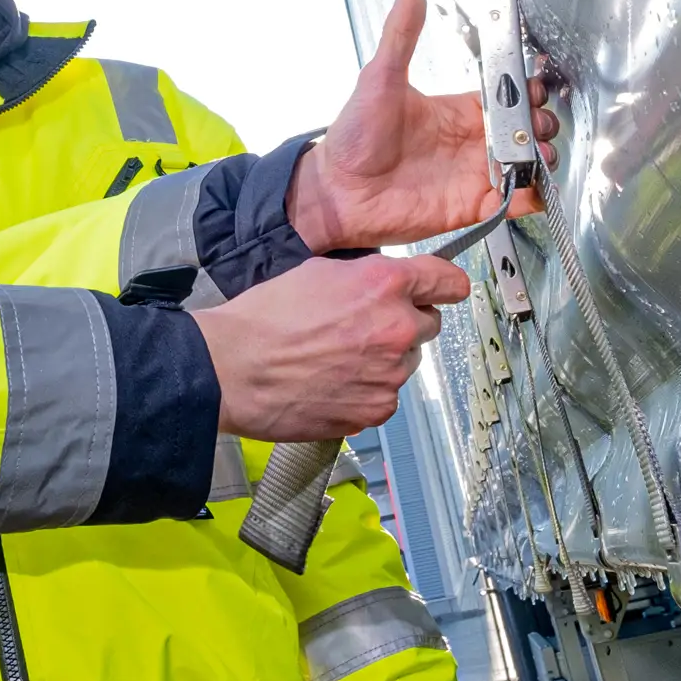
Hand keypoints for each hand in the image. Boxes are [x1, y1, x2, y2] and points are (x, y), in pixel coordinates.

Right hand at [190, 253, 469, 439]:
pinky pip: (386, 395)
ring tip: (339, 357)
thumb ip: (364, 275)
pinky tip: (333, 381)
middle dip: (405, 322)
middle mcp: (397, 328)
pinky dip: (368, 390)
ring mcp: (390, 374)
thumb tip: (382, 282)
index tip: (443, 290)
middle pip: (430, 324)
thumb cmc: (263, 320)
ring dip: (385, 358)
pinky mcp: (376, 409)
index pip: (447, 281)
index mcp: (385, 285)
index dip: (444, 285)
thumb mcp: (317, 271)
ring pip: (407, 362)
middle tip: (365, 326)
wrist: (232, 370)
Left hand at [286, 0, 560, 251]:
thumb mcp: (380, 76)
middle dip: (542, 123)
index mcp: (455, 111)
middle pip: (525, 129)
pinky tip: (529, 184)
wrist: (337, 192)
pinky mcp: (474, 206)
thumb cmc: (353, 138)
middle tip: (535, 123)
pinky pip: (515, 201)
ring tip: (537, 152)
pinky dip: (531, 194)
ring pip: (528, 163)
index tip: (532, 87)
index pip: (507, 96)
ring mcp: (474, 174)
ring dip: (542, 158)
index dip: (527, 91)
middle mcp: (470, 142)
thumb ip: (402, 31)